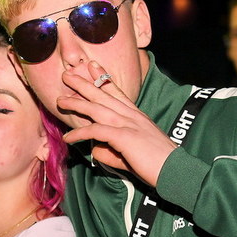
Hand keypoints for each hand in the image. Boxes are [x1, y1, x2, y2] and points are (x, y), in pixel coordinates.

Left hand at [59, 62, 176, 186]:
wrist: (176, 170)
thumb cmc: (157, 164)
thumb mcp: (131, 154)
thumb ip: (112, 150)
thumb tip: (94, 149)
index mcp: (137, 116)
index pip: (117, 93)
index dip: (103, 78)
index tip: (92, 66)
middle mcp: (133, 116)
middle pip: (104, 96)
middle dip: (85, 83)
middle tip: (68, 75)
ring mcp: (129, 125)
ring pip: (98, 109)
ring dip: (78, 103)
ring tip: (60, 101)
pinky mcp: (125, 137)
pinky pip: (97, 132)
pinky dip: (81, 133)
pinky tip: (68, 137)